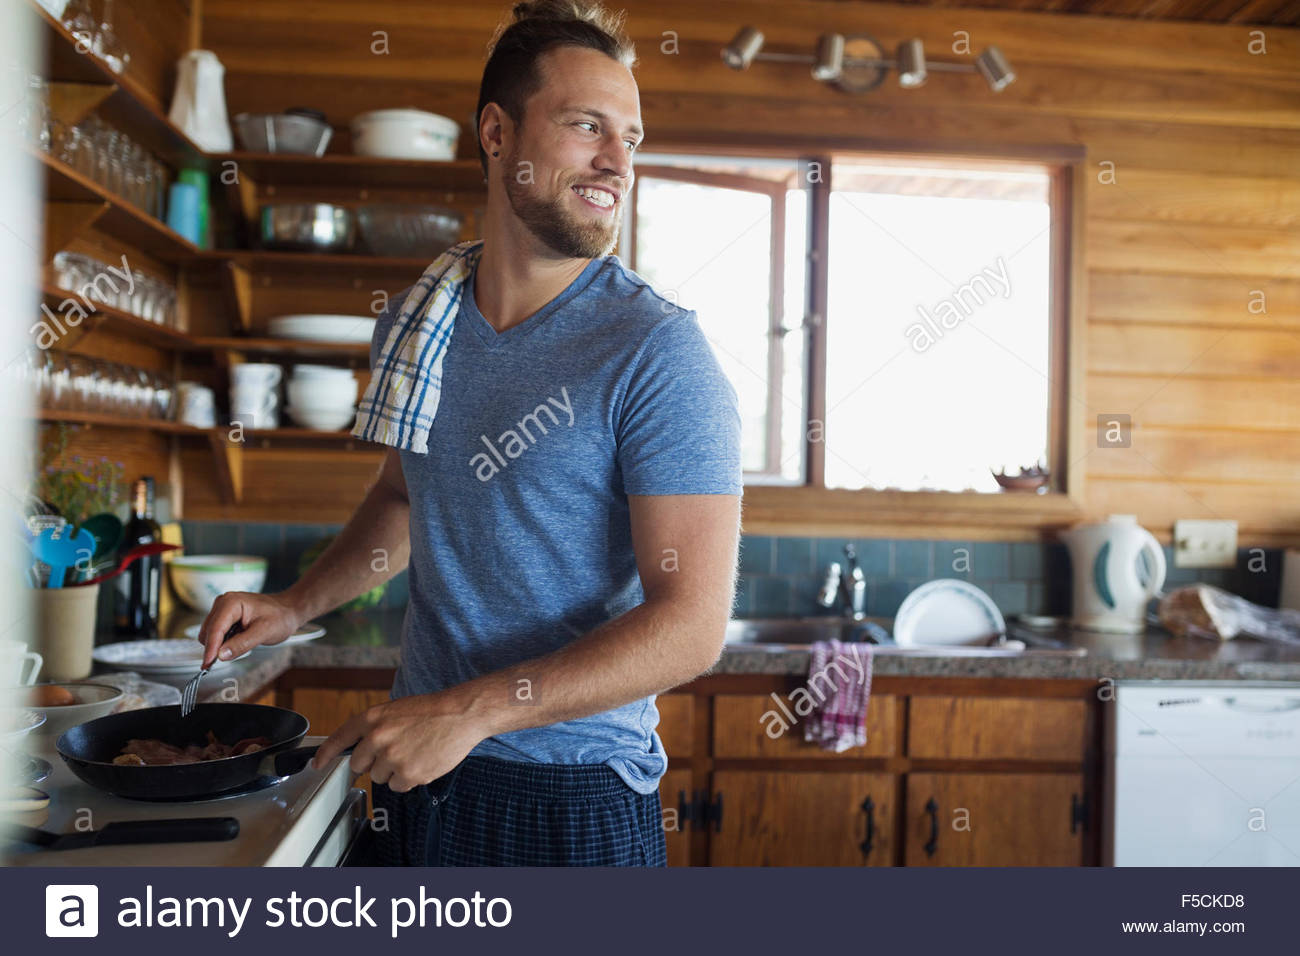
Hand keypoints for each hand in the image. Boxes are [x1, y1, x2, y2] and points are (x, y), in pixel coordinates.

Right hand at [197, 591, 302, 668]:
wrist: (288, 611)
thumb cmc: (280, 617)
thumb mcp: (264, 632)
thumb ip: (241, 644)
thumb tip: (221, 655)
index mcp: (231, 603)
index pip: (215, 628)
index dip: (210, 648)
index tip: (208, 664)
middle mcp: (223, 603)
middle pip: (208, 631)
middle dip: (215, 647)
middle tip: (230, 657)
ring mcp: (222, 609)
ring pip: (210, 634)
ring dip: (219, 645)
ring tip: (242, 643)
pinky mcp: (224, 617)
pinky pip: (216, 634)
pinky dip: (223, 642)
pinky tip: (238, 641)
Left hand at [310, 692, 489, 792]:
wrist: (460, 715)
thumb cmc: (432, 711)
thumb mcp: (396, 710)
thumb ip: (375, 728)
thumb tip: (361, 750)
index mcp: (372, 719)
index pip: (339, 739)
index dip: (325, 754)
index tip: (317, 764)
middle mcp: (378, 738)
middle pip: (359, 765)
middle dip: (372, 763)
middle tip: (394, 752)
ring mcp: (392, 758)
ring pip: (380, 777)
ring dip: (394, 771)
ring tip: (414, 753)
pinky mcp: (408, 774)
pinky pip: (398, 786)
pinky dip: (409, 779)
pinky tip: (422, 762)